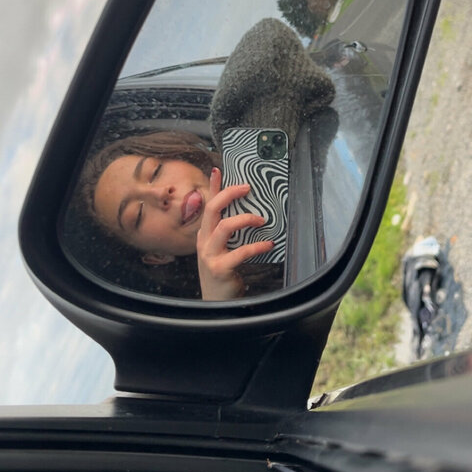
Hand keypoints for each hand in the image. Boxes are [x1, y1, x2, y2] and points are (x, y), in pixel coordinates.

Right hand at [196, 167, 273, 299]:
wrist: (217, 302)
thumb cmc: (223, 272)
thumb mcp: (222, 249)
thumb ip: (229, 232)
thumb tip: (249, 213)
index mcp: (204, 234)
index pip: (208, 205)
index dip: (213, 187)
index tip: (218, 170)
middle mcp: (203, 241)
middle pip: (212, 210)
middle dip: (229, 194)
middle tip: (247, 188)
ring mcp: (209, 255)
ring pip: (225, 227)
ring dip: (245, 219)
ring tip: (261, 220)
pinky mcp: (220, 268)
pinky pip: (240, 252)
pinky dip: (257, 246)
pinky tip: (268, 244)